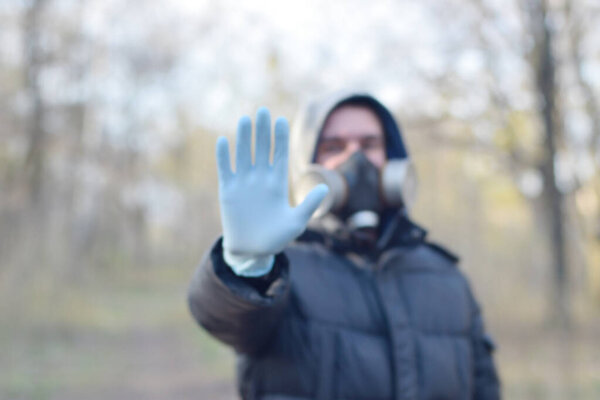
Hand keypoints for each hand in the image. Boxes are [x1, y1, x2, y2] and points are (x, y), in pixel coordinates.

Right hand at [216, 107, 327, 261]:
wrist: (252, 251)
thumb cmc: (276, 238)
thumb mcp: (296, 223)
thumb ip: (309, 205)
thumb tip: (325, 187)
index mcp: (277, 184)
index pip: (279, 155)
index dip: (280, 138)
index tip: (281, 120)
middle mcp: (260, 179)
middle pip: (262, 150)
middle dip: (263, 131)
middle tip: (263, 111)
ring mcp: (243, 184)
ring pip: (244, 155)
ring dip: (244, 138)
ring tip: (245, 120)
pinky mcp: (228, 191)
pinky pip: (225, 169)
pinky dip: (224, 156)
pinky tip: (223, 141)